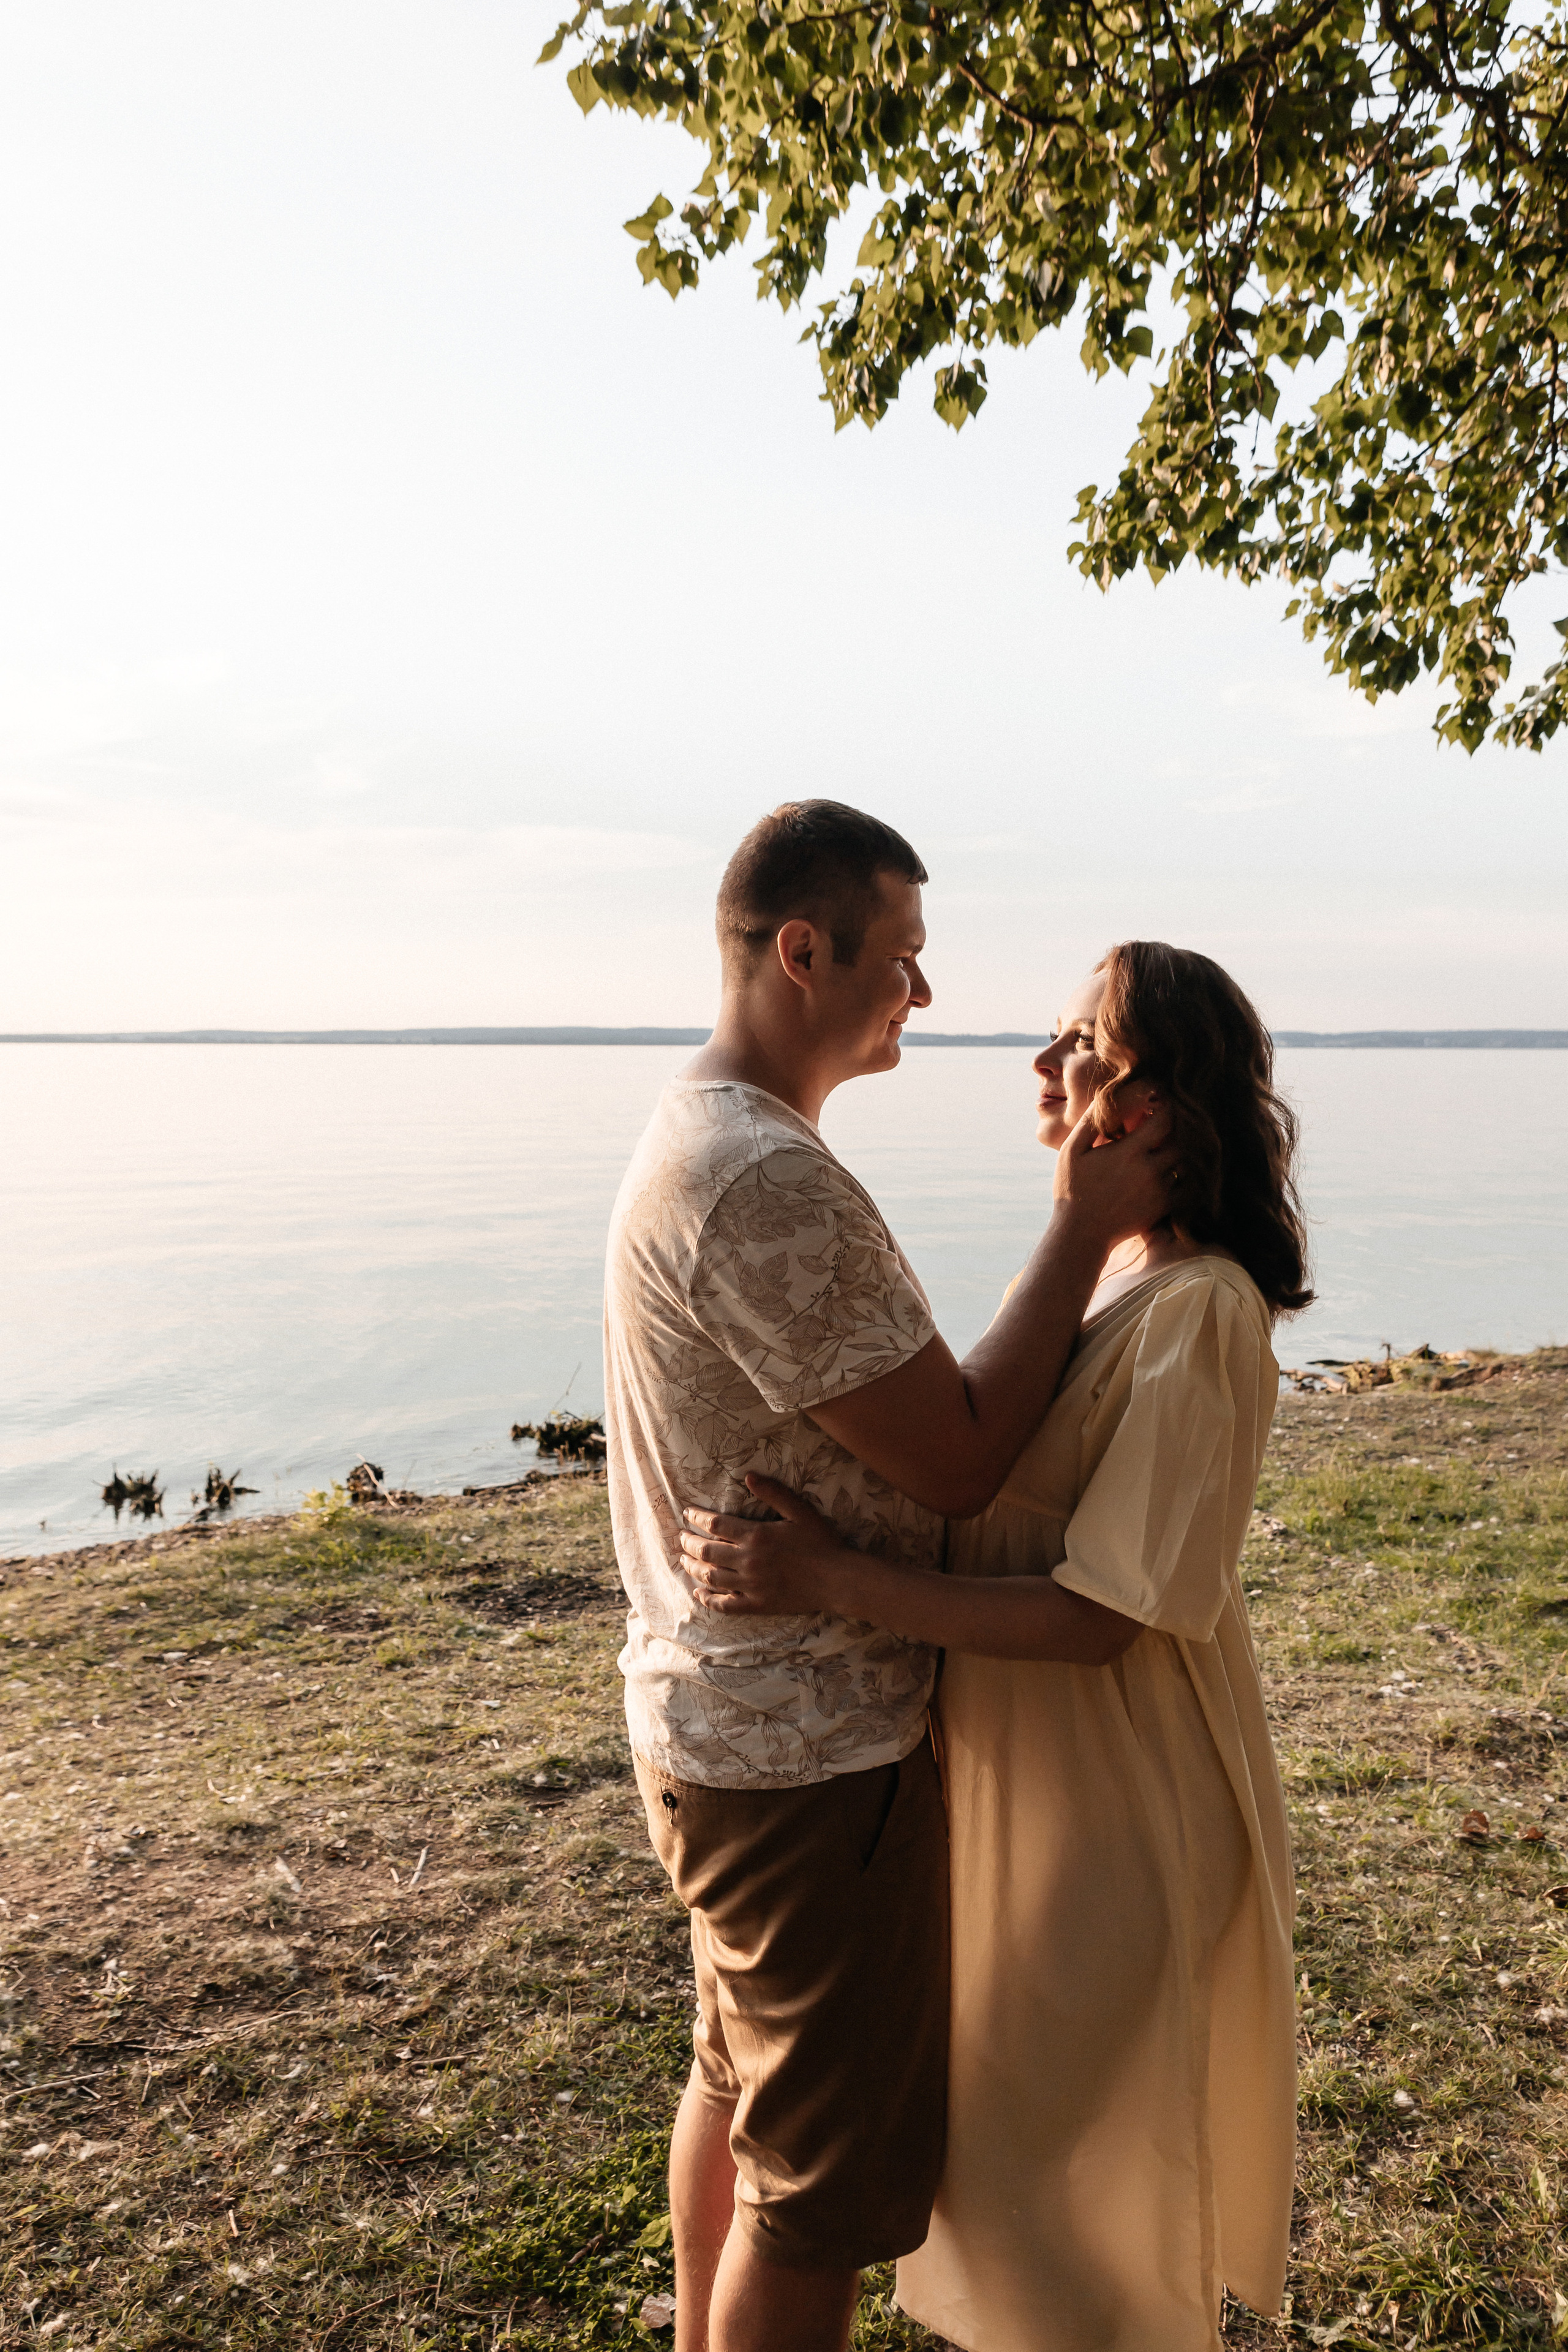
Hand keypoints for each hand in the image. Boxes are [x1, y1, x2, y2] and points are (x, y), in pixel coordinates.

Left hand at [680, 1476, 860, 1616]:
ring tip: (683, 1560)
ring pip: (710, 1577)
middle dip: (688, 1542)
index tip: (687, 1513)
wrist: (838, 1580)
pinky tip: (698, 1593)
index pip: (715, 1524)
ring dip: (693, 1567)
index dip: (697, 1517)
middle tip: (681, 1537)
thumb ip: (773, 1492)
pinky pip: (724, 1604)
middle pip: (706, 1550)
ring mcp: (751, 1585)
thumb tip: (748, 1475)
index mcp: (756, 1535)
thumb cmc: (822, 1543)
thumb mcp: (800, 1511)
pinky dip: (707, 1599)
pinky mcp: (757, 1605)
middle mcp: (748, 1560)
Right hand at [1052, 1096, 1177, 1250]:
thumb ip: (1090, 1122)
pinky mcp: (1162, 1208)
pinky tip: (1165, 1176)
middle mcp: (1150, 1170)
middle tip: (1158, 1134)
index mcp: (1129, 1152)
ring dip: (1174, 1157)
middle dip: (1170, 1136)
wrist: (1081, 1233)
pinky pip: (1185, 1188)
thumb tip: (1105, 1097)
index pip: (1164, 1121)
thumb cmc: (1073, 1189)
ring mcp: (1159, 1191)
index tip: (1159, 1107)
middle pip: (1178, 1142)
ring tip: (1160, 1155)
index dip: (1166, 1110)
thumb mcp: (1072, 1151)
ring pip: (1182, 1164)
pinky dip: (1180, 1180)